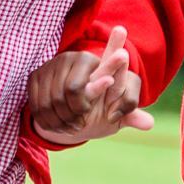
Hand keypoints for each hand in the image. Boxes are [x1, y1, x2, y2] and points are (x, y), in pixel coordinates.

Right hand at [27, 24, 154, 145]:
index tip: (123, 57)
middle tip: (82, 124)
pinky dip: (47, 117)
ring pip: (58, 98)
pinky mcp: (34, 76)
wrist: (64, 98)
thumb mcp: (114, 112)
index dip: (114, 64)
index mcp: (98, 67)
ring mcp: (53, 66)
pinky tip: (55, 124)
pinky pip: (40, 102)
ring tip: (73, 125)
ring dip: (65, 117)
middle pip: (77, 88)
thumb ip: (129, 114)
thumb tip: (149, 124)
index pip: (108, 65)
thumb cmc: (95, 104)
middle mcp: (74, 60)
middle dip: (80, 108)